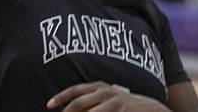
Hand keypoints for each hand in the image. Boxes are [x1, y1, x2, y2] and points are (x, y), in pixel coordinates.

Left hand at [47, 82, 161, 110]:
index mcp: (99, 87)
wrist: (149, 109)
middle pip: (78, 102)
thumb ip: (91, 102)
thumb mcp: (107, 100)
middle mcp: (104, 91)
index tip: (48, 105)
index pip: (75, 90)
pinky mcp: (119, 108)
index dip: (61, 97)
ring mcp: (112, 100)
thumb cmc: (123, 106)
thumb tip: (71, 110)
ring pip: (88, 111)